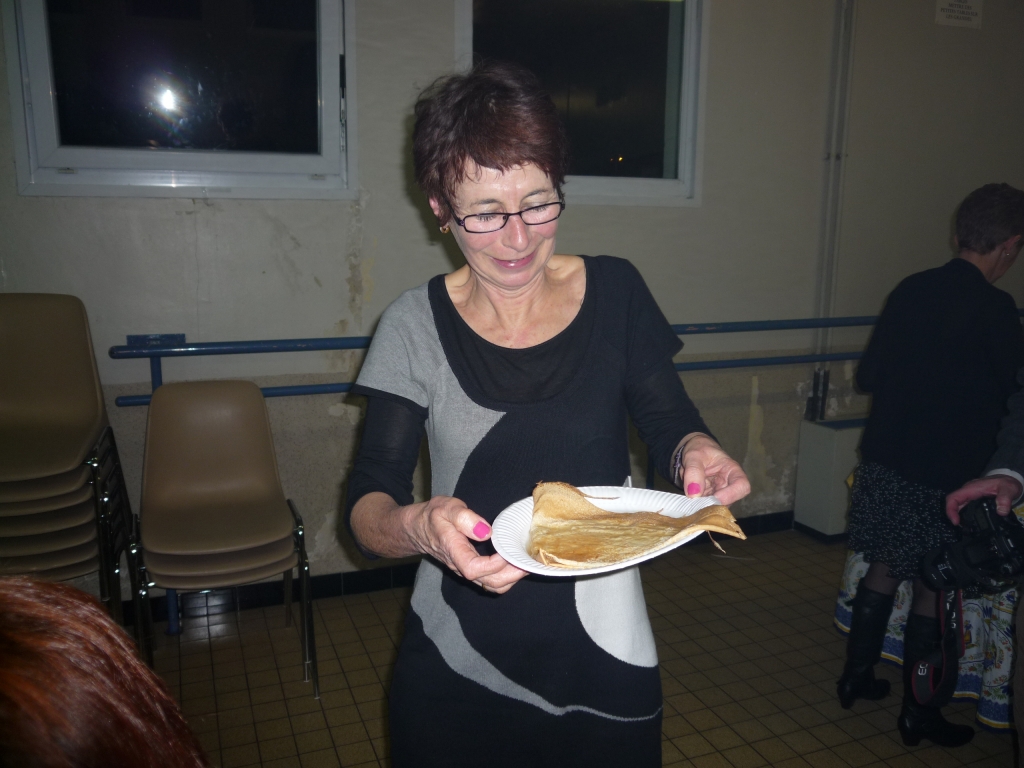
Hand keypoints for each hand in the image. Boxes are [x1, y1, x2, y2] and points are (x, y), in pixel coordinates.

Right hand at [405, 495, 527, 593]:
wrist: (418, 528)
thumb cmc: (433, 516)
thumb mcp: (446, 508)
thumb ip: (465, 518)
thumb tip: (486, 531)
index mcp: (453, 551)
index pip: (474, 568)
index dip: (493, 564)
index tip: (508, 550)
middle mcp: (461, 566)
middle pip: (488, 583)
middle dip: (512, 574)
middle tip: (529, 559)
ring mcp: (467, 570)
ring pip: (491, 585)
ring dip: (512, 578)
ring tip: (526, 562)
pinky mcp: (472, 569)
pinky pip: (491, 581)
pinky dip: (507, 576)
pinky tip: (516, 562)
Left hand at [678, 435, 750, 505]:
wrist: (693, 452)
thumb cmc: (699, 450)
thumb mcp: (694, 455)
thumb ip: (693, 472)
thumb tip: (694, 494)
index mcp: (732, 471)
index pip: (742, 487)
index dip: (731, 495)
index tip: (714, 497)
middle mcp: (728, 486)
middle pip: (727, 502)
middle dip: (710, 503)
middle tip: (693, 500)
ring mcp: (718, 494)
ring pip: (714, 507)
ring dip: (700, 505)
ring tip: (688, 494)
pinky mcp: (708, 500)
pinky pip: (703, 507)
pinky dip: (694, 505)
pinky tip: (687, 498)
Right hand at [945, 475, 1021, 524]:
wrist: (1009, 480)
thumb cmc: (1006, 483)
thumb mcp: (1008, 489)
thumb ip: (1005, 498)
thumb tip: (1001, 512)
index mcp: (972, 488)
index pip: (953, 498)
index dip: (951, 510)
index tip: (956, 522)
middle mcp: (968, 492)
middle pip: (953, 502)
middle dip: (952, 515)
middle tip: (959, 527)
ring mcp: (970, 496)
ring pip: (958, 505)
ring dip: (957, 516)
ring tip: (963, 527)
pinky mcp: (974, 500)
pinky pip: (964, 507)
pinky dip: (963, 515)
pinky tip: (969, 523)